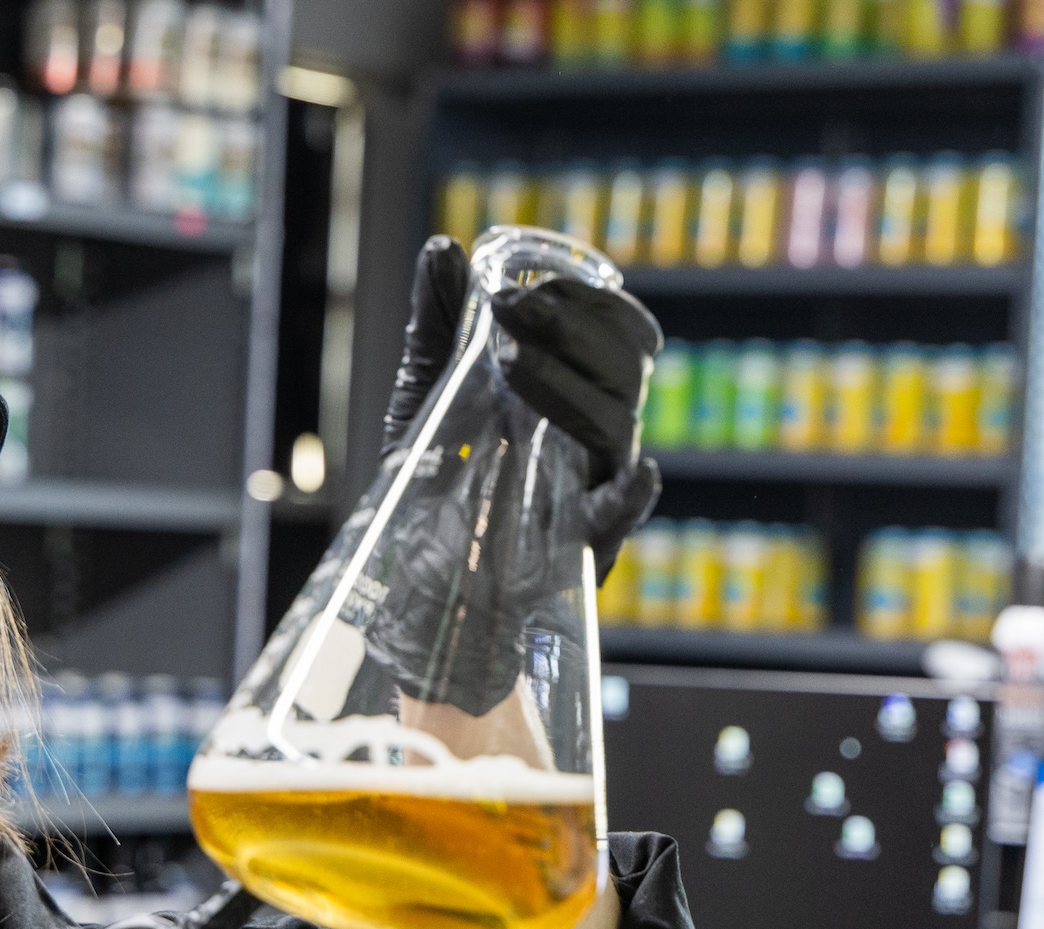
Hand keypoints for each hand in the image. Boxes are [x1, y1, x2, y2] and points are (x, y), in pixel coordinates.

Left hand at [379, 236, 662, 583]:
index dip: (580, 301)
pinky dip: (633, 493)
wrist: (409, 567)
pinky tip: (634, 472)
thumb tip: (443, 246)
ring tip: (512, 365)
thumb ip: (440, 321)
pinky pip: (621, 515)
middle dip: (573, 331)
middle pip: (620, 369)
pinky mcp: (582, 544)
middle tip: (514, 312)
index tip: (522, 290)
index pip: (610, 330)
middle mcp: (592, 431)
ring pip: (617, 427)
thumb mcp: (427, 389)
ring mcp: (591, 485)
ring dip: (573, 390)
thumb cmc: (432, 471)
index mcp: (571, 386)